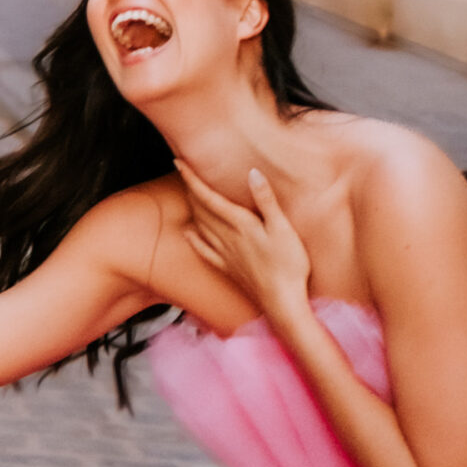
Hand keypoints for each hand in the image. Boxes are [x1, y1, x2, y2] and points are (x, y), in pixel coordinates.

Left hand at [177, 160, 311, 328]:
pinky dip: (194, 240)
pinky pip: (205, 252)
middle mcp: (228, 238)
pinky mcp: (230, 269)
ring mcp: (227, 255)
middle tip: (183, 173)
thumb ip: (266, 200)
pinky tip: (188, 234)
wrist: (283, 303)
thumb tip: (252, 172)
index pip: (209, 197)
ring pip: (202, 227)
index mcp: (240, 224)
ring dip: (193, 209)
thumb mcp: (283, 228)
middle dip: (191, 190)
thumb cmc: (288, 264)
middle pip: (202, 210)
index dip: (192, 179)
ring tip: (188, 195)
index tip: (178, 163)